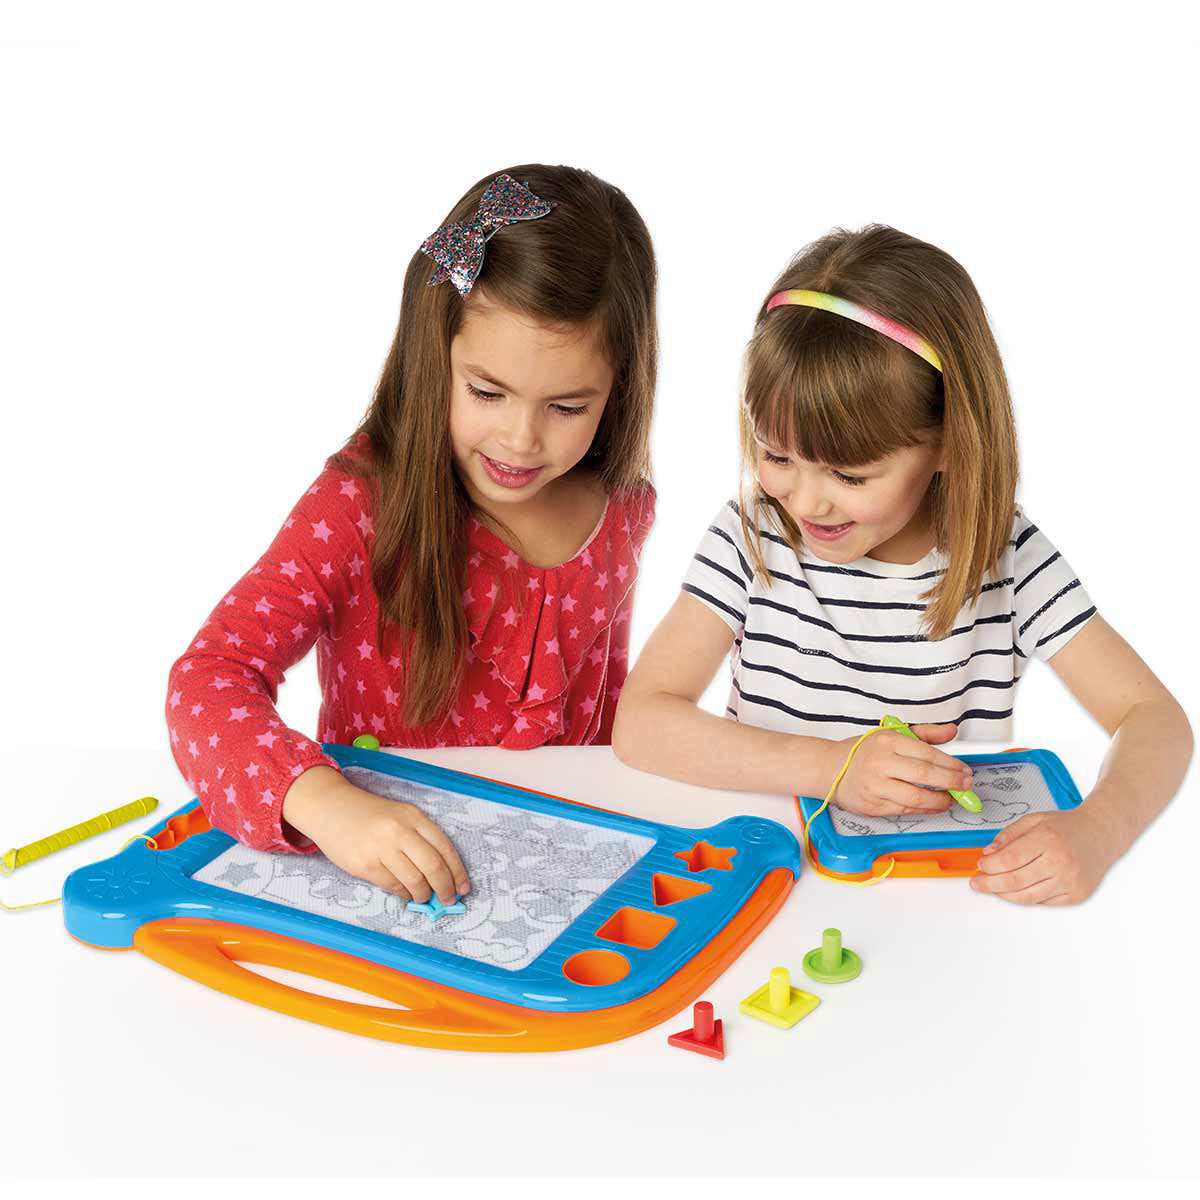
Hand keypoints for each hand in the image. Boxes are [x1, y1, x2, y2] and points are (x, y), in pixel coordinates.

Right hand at [283, 768, 469, 903]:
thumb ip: (419, 839)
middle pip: (434, 866)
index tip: (464, 887)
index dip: (458, 871)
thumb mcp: (400, 816)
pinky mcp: (365, 865)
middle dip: (445, 888)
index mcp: (414, 817)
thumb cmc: (370, 814)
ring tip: (424, 897)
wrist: (332, 808)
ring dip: (424, 894)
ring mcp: (381, 848)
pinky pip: (393, 886)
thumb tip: (442, 874)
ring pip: (415, 880)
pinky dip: (404, 894)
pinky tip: (406, 893)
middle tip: (448, 899)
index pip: (445, 848)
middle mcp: (400, 831)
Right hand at [832, 723, 972, 817]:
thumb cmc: (862, 751)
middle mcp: (880, 763)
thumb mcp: (891, 734)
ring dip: (940, 801)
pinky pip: (905, 811)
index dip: (951, 764)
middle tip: (965, 785)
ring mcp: (876, 786)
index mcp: (887, 741)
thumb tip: (951, 731)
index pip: (927, 753)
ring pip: (916, 798)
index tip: (964, 770)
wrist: (829, 769)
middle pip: (924, 775)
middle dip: (951, 782)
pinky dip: (924, 810)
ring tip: (950, 799)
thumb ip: (924, 733)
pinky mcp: (873, 805)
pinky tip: (933, 805)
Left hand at [971, 808, 1112, 904]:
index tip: (980, 866)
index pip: (1009, 859)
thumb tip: (988, 854)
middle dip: (989, 884)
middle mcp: (1060, 862)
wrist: (1101, 835)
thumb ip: (1008, 836)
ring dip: (1004, 894)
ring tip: (993, 888)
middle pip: (1014, 881)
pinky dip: (1025, 897)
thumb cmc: (1067, 827)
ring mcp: (1070, 881)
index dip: (989, 866)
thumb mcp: (1034, 820)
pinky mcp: (1076, 895)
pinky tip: (1016, 890)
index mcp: (1047, 839)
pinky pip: (1043, 902)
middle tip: (977, 883)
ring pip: (1027, 897)